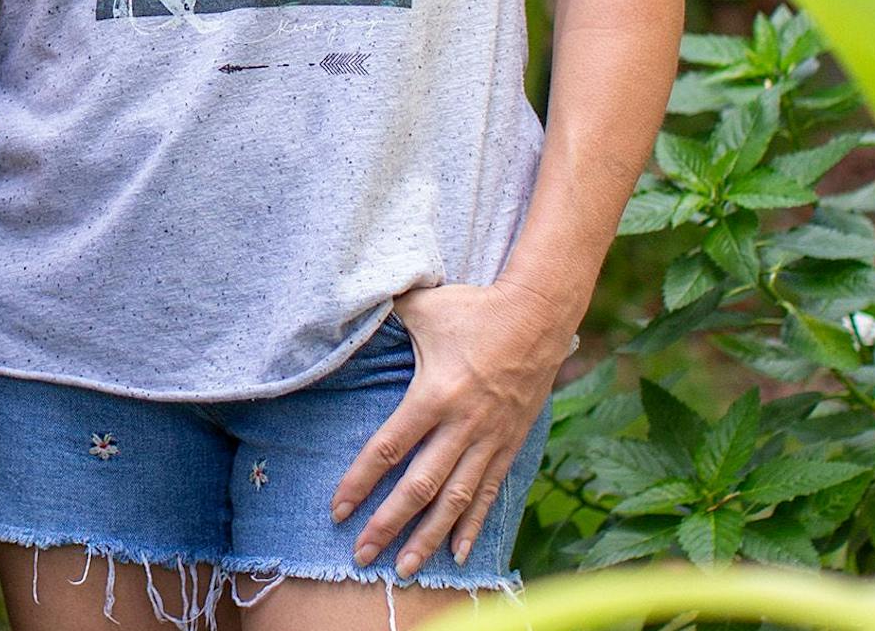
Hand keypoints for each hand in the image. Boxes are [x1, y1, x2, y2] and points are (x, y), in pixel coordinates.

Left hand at [332, 281, 573, 576]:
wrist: (537, 316)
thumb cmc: (473, 308)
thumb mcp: (423, 305)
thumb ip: (384, 313)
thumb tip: (347, 305)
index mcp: (434, 394)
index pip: (388, 447)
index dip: (360, 481)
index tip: (338, 509)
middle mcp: (461, 425)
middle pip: (419, 487)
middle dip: (387, 524)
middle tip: (361, 555)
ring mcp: (488, 440)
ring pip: (454, 502)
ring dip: (427, 538)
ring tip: (404, 569)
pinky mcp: (510, 445)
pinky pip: (488, 494)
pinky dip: (473, 526)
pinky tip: (459, 554)